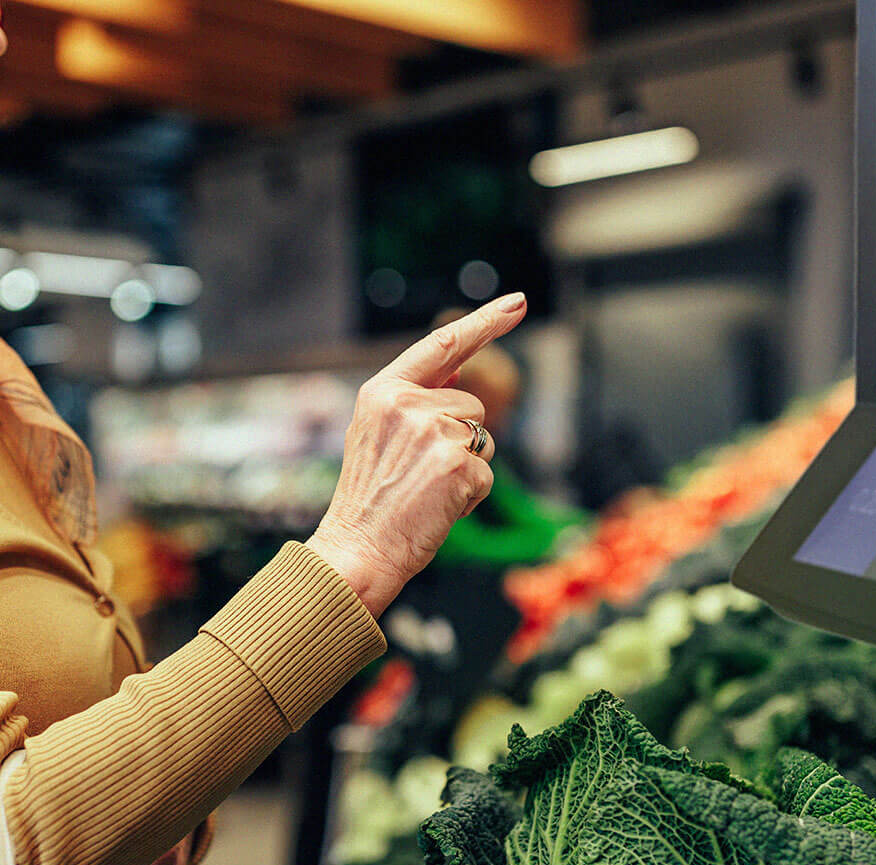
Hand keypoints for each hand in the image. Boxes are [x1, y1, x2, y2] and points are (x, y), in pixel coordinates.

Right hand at [307, 293, 525, 617]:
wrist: (358, 550)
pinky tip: (438, 507)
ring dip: (465, 467)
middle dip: (458, 438)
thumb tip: (459, 373)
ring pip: (481, 439)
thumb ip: (411, 401)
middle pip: (469, 405)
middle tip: (419, 475)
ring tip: (424, 491)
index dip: (485, 322)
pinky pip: (486, 472)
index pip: (442, 346)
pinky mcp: (458, 464)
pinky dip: (470, 494)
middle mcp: (407, 404)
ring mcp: (433, 433)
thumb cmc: (368, 501)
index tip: (517, 302)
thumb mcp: (374, 435)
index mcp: (382, 391)